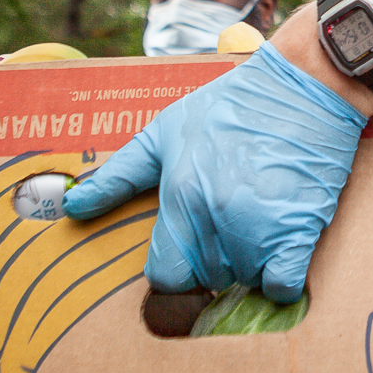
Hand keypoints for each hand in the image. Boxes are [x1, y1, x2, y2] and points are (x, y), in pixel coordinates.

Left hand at [62, 42, 365, 301]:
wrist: (300, 87)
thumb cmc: (230, 106)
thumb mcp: (165, 131)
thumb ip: (119, 175)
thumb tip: (73, 207)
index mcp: (181, 196)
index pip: (165, 276)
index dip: (177, 268)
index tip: (189, 253)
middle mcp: (216, 217)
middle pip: (208, 278)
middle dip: (215, 260)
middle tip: (229, 223)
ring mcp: (259, 225)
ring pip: (244, 280)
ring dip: (250, 263)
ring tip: (257, 222)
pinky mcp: (298, 228)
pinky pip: (282, 286)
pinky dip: (281, 279)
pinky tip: (280, 254)